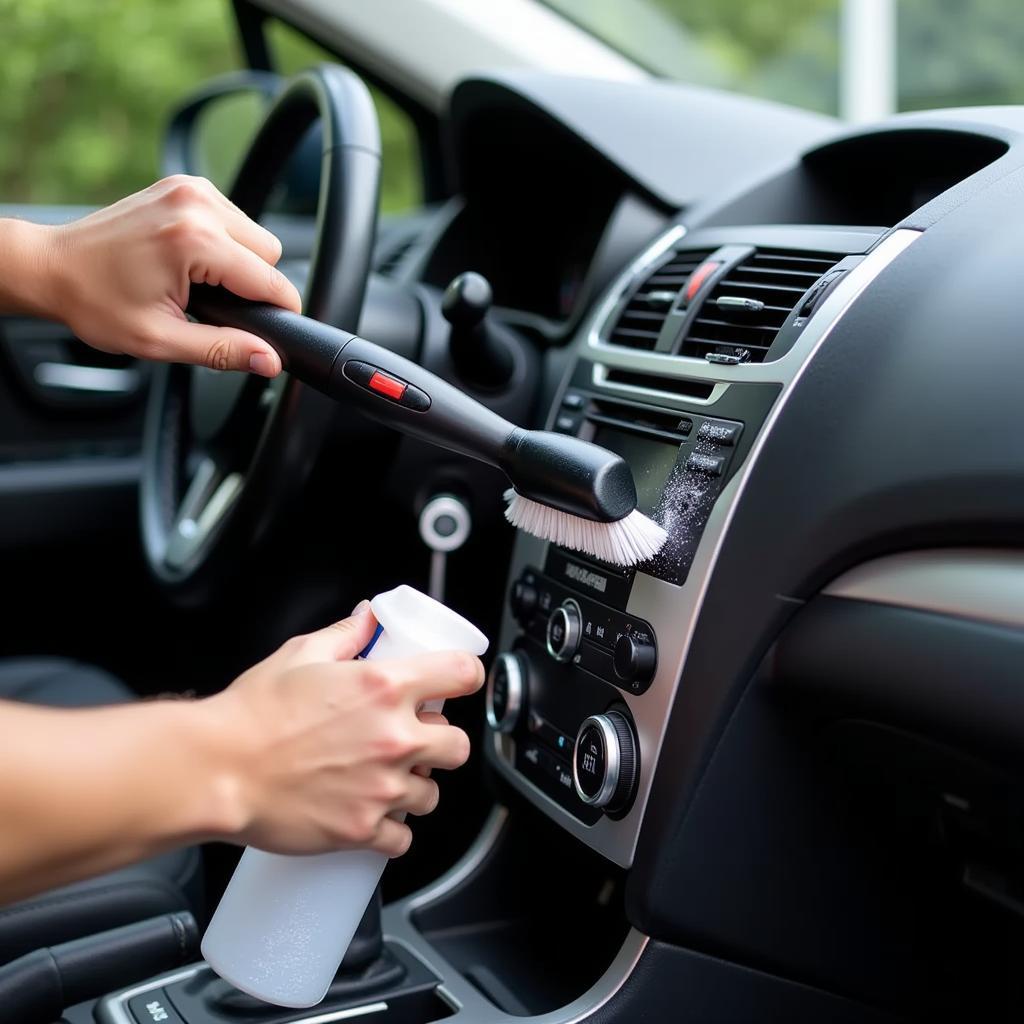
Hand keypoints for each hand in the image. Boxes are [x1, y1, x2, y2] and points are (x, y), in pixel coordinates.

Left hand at [26, 176, 299, 375]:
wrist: (51, 268)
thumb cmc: (94, 302)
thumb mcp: (161, 339)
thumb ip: (223, 350)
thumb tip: (268, 360)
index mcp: (193, 240)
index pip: (269, 279)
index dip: (279, 310)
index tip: (274, 330)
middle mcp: (196, 205)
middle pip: (269, 253)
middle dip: (253, 285)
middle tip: (213, 305)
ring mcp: (189, 189)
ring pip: (255, 234)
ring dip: (240, 262)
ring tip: (199, 283)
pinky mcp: (184, 186)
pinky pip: (233, 218)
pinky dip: (225, 243)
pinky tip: (194, 261)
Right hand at [204, 602, 484, 857]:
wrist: (216, 770)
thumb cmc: (252, 714)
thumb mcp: (302, 654)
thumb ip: (347, 633)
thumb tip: (369, 617)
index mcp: (385, 687)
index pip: (462, 675)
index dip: (465, 676)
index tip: (459, 683)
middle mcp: (394, 738)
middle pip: (458, 745)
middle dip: (441, 741)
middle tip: (415, 739)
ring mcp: (382, 787)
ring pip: (432, 794)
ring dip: (415, 786)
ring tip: (384, 777)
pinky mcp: (362, 829)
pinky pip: (401, 839)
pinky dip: (391, 830)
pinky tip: (370, 812)